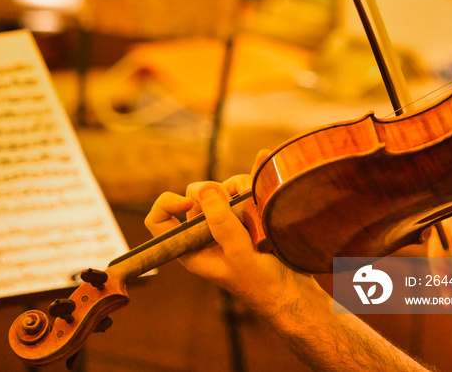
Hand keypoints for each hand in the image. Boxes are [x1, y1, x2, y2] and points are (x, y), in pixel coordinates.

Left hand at [144, 151, 326, 317]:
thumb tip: (202, 189)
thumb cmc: (261, 282)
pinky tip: (262, 160)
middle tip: (238, 200)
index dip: (168, 203)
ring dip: (239, 186)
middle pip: (195, 196)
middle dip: (217, 191)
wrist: (292, 292)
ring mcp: (225, 223)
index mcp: (190, 247)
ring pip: (222, 189)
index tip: (190, 202)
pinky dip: (252, 176)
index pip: (159, 220)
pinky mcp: (246, 216)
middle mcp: (203, 232)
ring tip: (259, 198)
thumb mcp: (238, 253)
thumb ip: (220, 221)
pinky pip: (243, 189)